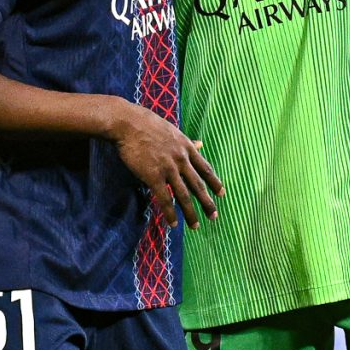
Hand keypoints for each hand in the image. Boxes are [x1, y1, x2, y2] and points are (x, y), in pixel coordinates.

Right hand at [110, 101, 222, 227]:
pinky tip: (174, 223)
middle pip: (198, 185)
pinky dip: (170, 213)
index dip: (215, 183)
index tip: (222, 194)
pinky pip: (165, 199)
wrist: (128, 123)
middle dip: (207, 203)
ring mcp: (169, 169)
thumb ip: (187, 141)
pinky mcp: (154, 176)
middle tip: (214, 216)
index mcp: (187, 148)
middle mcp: (181, 160)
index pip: (205, 169)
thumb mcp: (173, 130)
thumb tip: (201, 144)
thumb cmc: (147, 124)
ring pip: (184, 195)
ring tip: (195, 226)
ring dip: (191, 213)